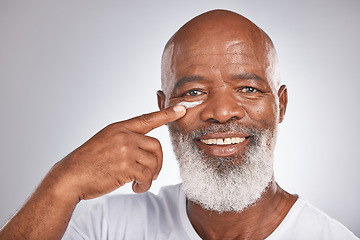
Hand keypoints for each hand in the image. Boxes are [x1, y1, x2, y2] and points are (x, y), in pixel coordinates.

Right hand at [51, 105, 185, 201]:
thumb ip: (125, 141)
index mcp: (119, 128)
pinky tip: (135, 187)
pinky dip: (143, 185)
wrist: (70, 176)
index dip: (166, 114)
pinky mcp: (126, 166)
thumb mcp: (105, 142)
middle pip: (156, 146)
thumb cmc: (88, 163)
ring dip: (149, 177)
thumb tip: (145, 151)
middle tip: (152, 174)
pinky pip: (146, 176)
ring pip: (153, 163)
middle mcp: (124, 135)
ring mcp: (125, 150)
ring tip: (139, 183)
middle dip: (158, 163)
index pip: (147, 119)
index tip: (181, 109)